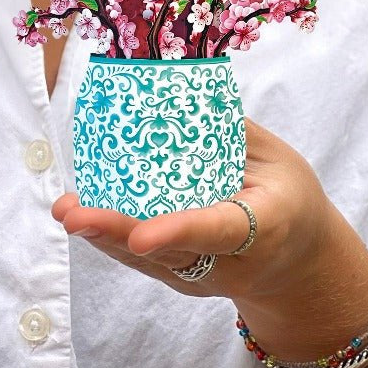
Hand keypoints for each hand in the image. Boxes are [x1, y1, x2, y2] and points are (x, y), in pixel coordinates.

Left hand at [52, 114, 332, 308]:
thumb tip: (177, 89)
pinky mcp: (185, 278)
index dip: (177, 231)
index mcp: (263, 228)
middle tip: (74, 215)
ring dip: (104, 236)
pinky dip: (111, 239)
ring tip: (65, 210)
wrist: (302, 266)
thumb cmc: (290, 198)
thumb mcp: (279, 159)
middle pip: (169, 252)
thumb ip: (232, 130)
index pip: (216, 230)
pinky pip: (145, 261)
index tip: (141, 237)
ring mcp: (205, 276)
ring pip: (150, 261)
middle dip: (118, 234)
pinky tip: (80, 214)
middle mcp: (230, 262)